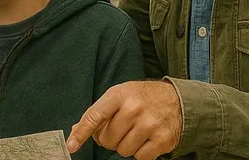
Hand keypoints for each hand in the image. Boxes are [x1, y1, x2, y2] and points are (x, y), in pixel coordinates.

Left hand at [66, 80, 181, 159]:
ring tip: (135, 132)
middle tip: (121, 129)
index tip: (71, 145)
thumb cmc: (142, 97)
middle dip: (110, 139)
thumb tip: (75, 130)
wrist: (177, 99)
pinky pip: (140, 158)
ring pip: (122, 151)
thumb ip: (98, 112)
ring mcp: (149, 124)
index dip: (81, 133)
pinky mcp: (162, 139)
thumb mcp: (119, 95)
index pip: (94, 116)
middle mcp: (133, 109)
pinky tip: (146, 139)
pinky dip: (140, 153)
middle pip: (107, 139)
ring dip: (125, 146)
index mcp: (119, 95)